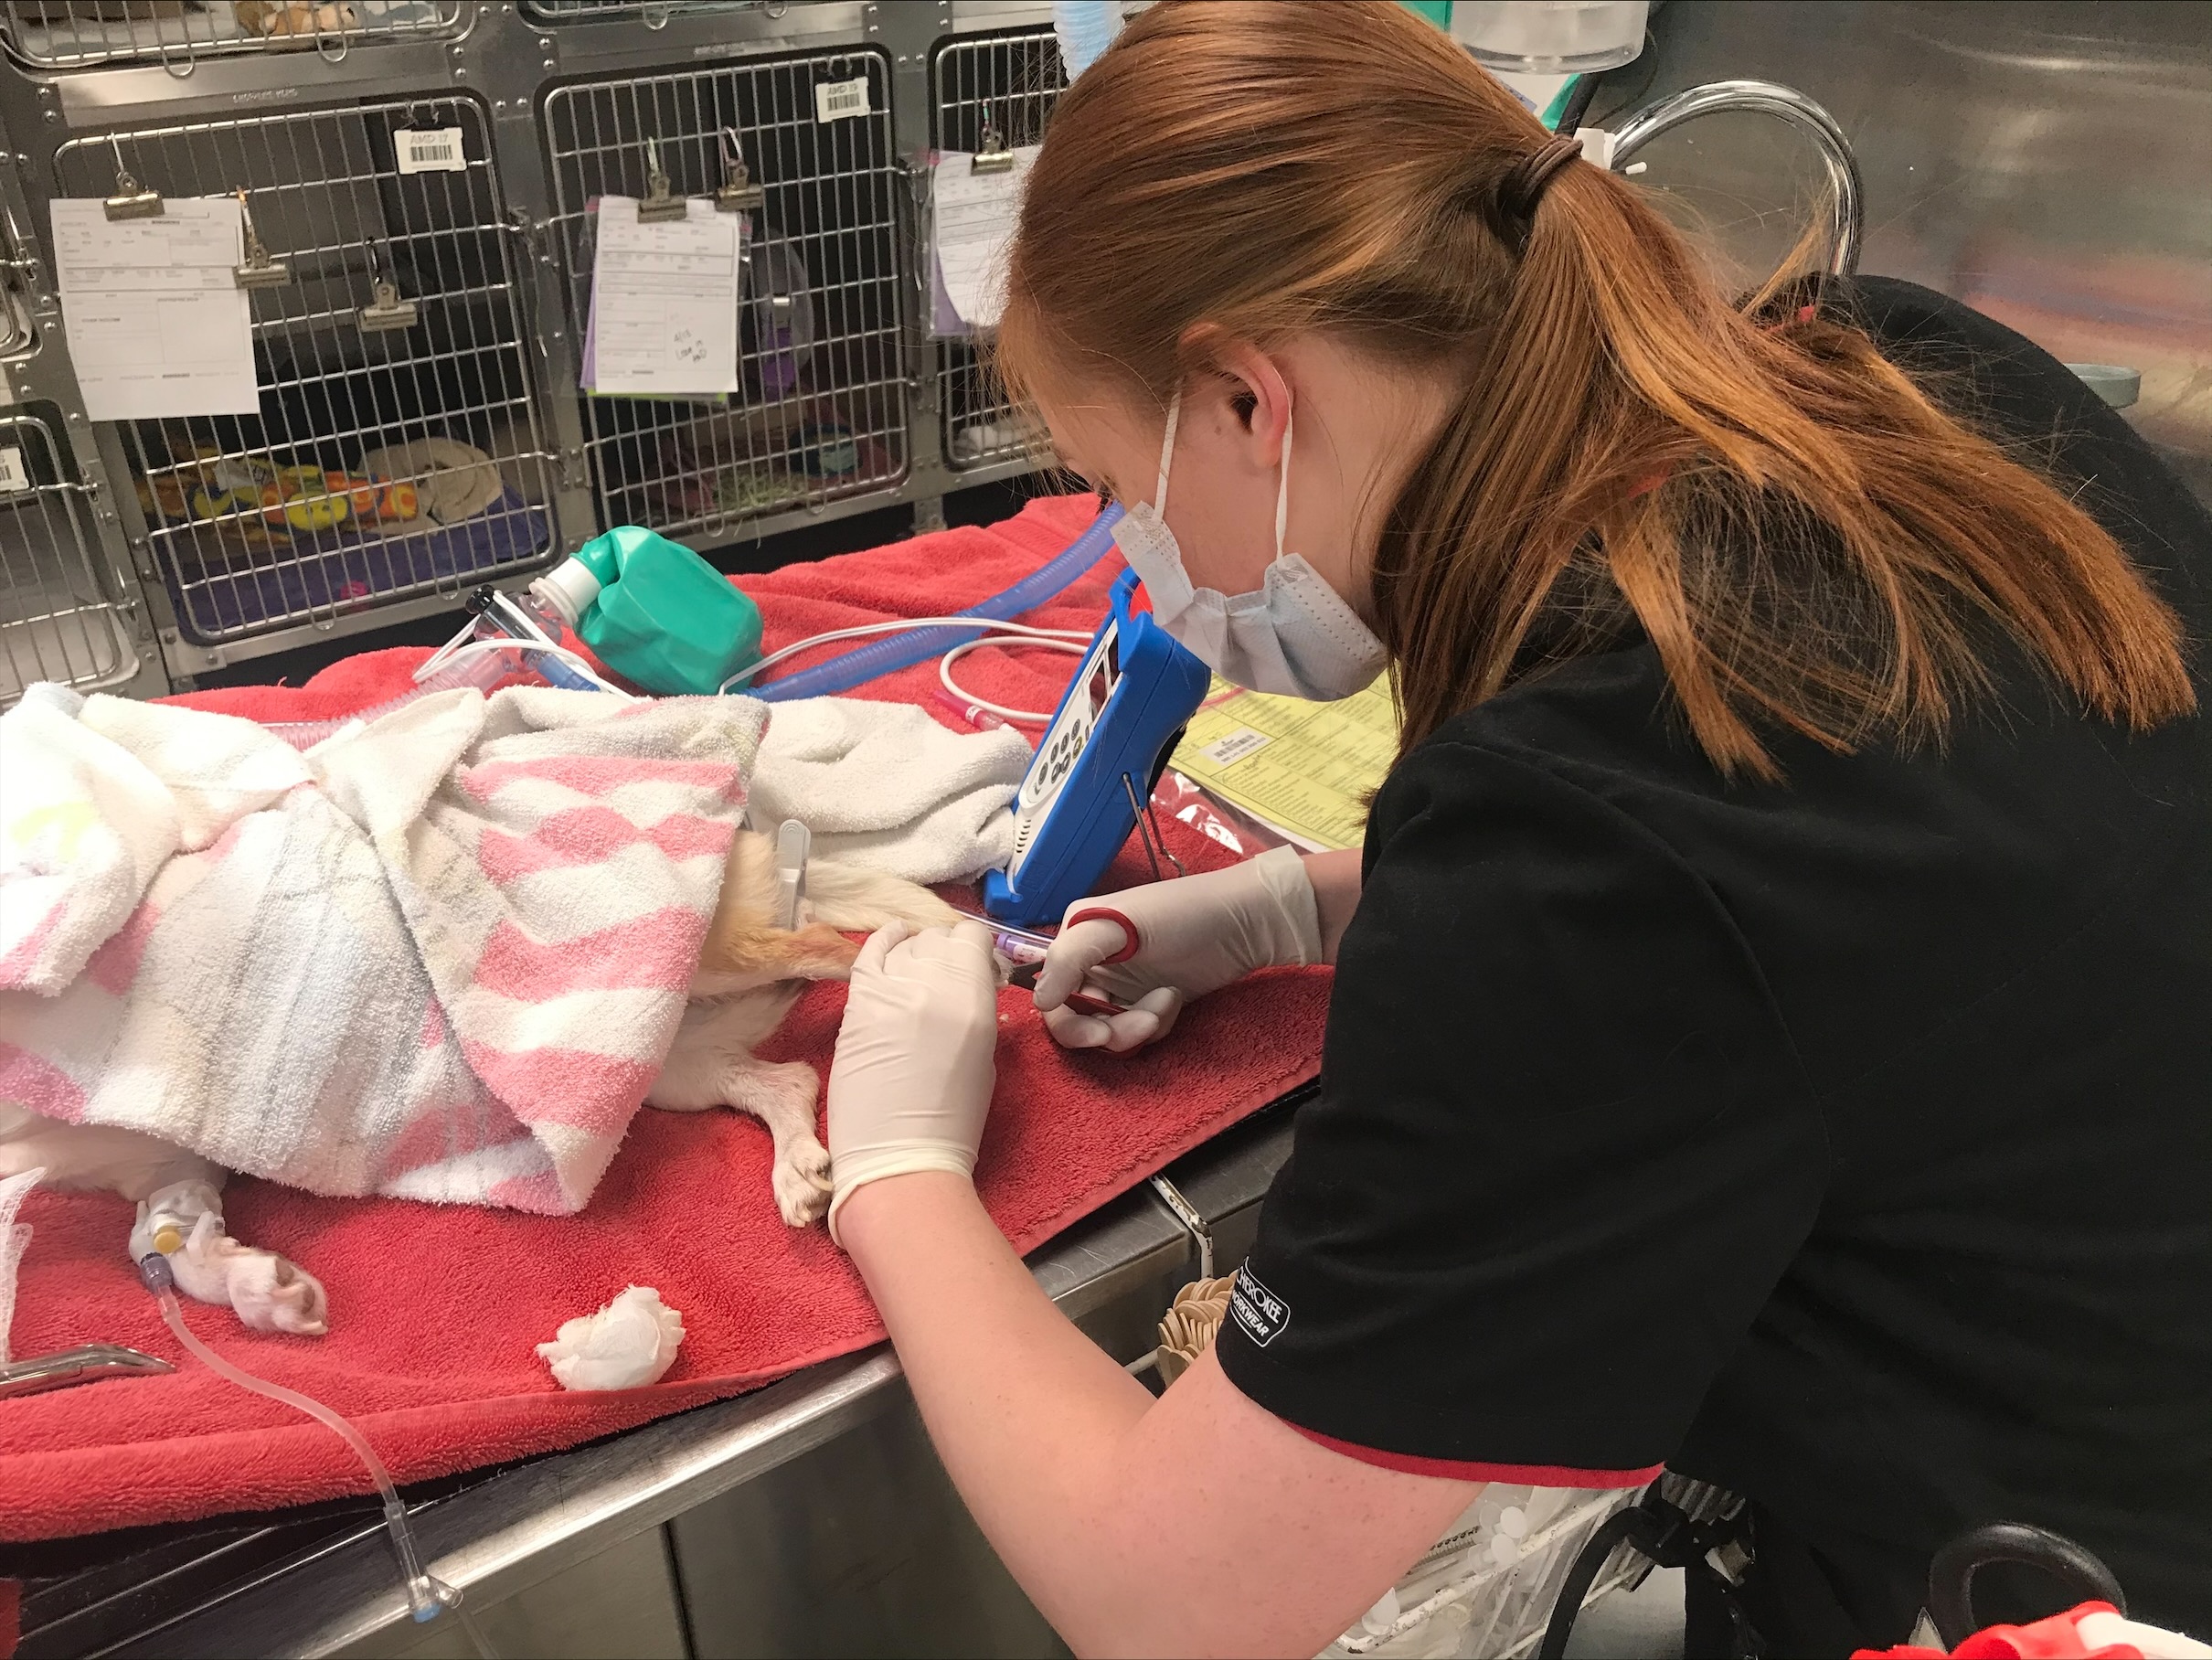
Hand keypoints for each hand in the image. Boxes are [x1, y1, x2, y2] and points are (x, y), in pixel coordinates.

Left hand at [827, 918, 1001, 1242]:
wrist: (899, 1157)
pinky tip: (892, 938)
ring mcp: (892, 990)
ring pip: (907, 944)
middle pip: (939, 939)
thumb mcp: (984, 1057)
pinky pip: (869, 953)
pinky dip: (883, 941)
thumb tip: (968, 986)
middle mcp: (934, 985)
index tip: (974, 965)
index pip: (973, 939)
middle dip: (946, 951)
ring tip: (918, 965)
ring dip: (916, 951)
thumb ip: (976, 1011)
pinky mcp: (858, 1003)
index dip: (974, 949)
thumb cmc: (952, 1120)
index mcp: (974, 1000)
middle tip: (945, 976)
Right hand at [1032, 845, 1322, 1052]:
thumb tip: (1039, 1001)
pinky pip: (1137, 1031)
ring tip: (1167, 1003)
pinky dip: (1156, 1024)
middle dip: (1109, 1030)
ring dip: (1137, 1027)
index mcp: (1077, 937)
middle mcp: (1093, 962)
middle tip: (1143, 1026)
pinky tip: (1175, 1000)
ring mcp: (1123, 984)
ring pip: (1109, 1030)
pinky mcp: (1150, 1001)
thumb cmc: (1182, 914)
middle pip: (1077, 1020)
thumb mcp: (1121, 925)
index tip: (1101, 1034)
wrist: (1246, 922)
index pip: (1051, 994)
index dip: (1069, 1021)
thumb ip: (1071, 957)